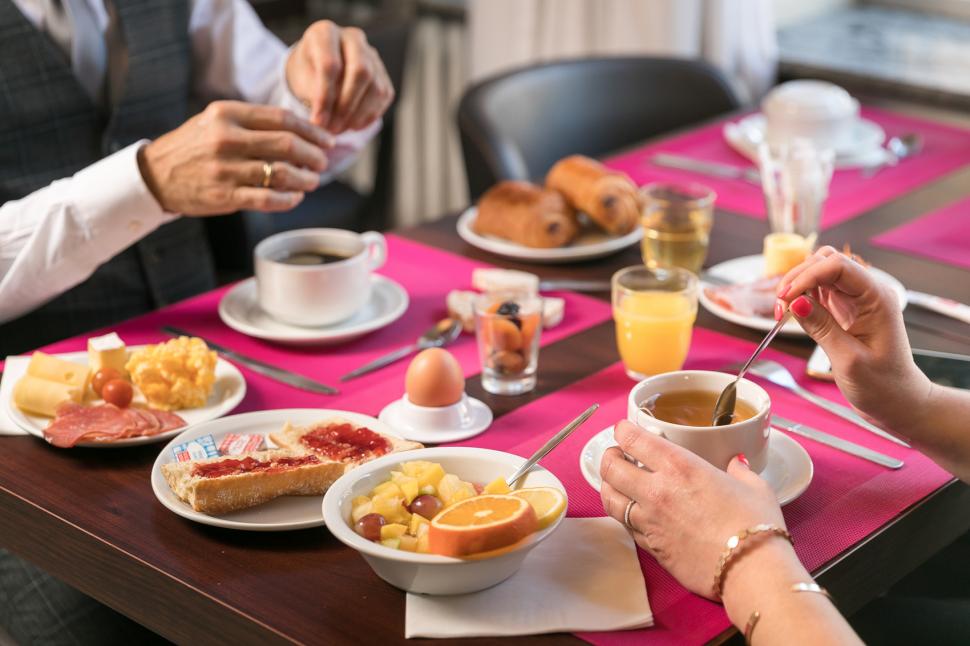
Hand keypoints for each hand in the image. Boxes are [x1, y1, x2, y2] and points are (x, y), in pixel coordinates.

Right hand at [138, 101, 332, 214]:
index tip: (327, 140)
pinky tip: (295, 197)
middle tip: (322, 162)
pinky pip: (268, 199)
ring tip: (312, 181)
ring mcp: (225, 168)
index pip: (282, 118)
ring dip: (305, 179)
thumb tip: (302, 130)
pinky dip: (289, 199)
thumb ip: (253, 122)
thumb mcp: (217, 121)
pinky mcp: (225, 196)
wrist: (155, 175)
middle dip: (313, 155)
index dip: (311, 131)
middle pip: (287, 145)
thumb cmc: (194, 146)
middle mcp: (226, 138)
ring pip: (281, 173)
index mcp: (228, 114)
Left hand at [286, 21, 393, 132]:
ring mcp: (372, 55)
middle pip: (361, 72)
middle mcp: (353, 38)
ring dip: (358, 115)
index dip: (325, 97)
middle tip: (332, 128)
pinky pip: (384, 96)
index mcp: (326, 33)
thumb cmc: (307, 71)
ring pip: (376, 87)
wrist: (318, 66)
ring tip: (340, 129)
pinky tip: (353, 125)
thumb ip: (313, 96)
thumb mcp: (301, 79)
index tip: (317, 121)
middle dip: (346, 106)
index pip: (330, 65)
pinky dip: (369, 115)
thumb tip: (323, 122)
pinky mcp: (383, 73)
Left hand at [600, 420, 784, 599]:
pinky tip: (633, 512)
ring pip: (610, 498)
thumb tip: (736, 462)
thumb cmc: (756, 525)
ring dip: (608, 486)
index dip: (623, 430)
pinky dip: (624, 515)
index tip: (623, 429)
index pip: (633, 439)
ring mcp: (650, 521)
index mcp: (680, 467)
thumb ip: (739, 470)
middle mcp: (657, 491)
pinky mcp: (651, 547)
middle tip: (617, 454)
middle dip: (609, 456)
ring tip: (616, 482)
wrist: (751, 571)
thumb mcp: (753, 486)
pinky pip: (625, 526)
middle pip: (611, 467)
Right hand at [775, 246, 930, 435]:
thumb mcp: (849, 359)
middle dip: (797, 278)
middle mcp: (867, 293)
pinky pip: (817, 291)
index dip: (807, 275)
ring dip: (796, 286)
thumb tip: (795, 302)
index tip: (786, 298)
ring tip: (783, 312)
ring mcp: (854, 300)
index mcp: (877, 298)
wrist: (896, 401)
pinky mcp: (842, 310)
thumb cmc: (883, 385)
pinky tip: (792, 314)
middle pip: (825, 262)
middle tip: (780, 308)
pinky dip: (799, 297)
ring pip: (818, 273)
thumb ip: (821, 327)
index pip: (838, 265)